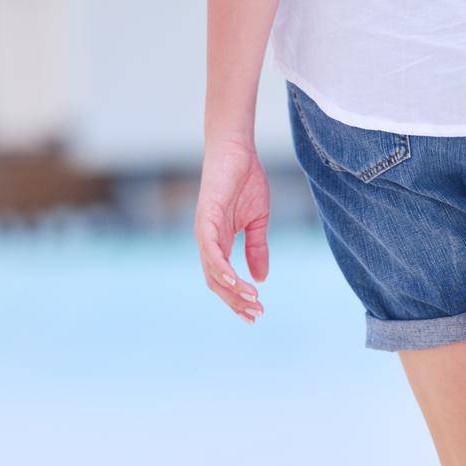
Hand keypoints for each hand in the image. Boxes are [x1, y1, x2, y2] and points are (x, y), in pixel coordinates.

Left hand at [194, 137, 269, 322]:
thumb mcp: (257, 222)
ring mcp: (204, 231)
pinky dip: (221, 268)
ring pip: (213, 272)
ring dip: (232, 290)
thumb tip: (261, 278)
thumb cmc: (245, 181)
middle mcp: (207, 241)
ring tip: (252, 301)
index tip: (257, 314)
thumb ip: (257, 248)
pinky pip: (211, 251)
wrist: (237, 150)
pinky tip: (235, 281)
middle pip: (216, 283)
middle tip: (257, 315)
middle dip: (236, 302)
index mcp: (218, 243)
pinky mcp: (206, 218)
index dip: (239, 300)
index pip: (224, 281)